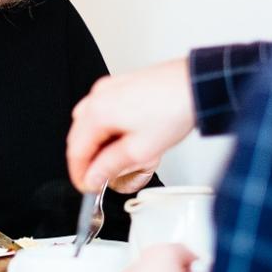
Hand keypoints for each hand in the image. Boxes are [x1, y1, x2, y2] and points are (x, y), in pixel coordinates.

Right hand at [66, 58, 195, 192]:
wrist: (196, 86)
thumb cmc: (174, 111)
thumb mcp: (140, 151)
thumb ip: (109, 166)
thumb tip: (92, 177)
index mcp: (97, 112)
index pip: (76, 151)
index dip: (79, 174)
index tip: (87, 187)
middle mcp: (98, 96)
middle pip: (79, 136)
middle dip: (88, 159)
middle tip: (101, 177)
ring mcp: (109, 88)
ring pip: (90, 122)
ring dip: (97, 143)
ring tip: (117, 158)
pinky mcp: (121, 85)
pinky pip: (102, 109)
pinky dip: (106, 127)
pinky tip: (125, 137)